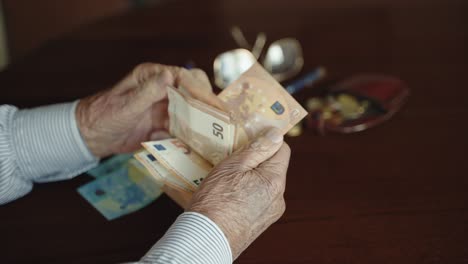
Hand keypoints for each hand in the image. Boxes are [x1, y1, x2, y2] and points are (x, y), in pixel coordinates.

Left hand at [76, 63, 223, 157]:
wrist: (91, 137)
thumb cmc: (104, 116)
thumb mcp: (126, 105)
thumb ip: (148, 91)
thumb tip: (169, 75)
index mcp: (153, 76)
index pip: (185, 77)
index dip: (201, 89)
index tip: (214, 104)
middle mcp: (163, 89)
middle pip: (194, 93)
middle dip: (207, 106)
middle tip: (220, 121)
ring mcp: (165, 107)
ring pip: (192, 112)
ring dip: (200, 123)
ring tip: (212, 137)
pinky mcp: (164, 123)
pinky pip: (183, 128)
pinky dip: (187, 137)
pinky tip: (188, 145)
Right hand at [188, 128, 290, 259]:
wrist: (206, 239)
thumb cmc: (215, 200)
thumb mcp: (232, 166)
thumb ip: (257, 149)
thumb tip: (276, 133)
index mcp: (275, 180)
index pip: (283, 150)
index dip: (267, 141)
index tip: (250, 138)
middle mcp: (279, 197)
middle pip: (273, 167)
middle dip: (256, 160)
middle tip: (233, 159)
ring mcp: (272, 212)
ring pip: (265, 184)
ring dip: (251, 177)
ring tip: (228, 180)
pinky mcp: (262, 222)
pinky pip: (260, 199)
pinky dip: (249, 193)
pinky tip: (230, 195)